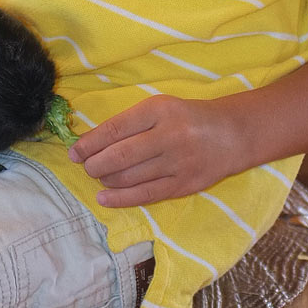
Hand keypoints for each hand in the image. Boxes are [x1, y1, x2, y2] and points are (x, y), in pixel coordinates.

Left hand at [68, 94, 236, 207]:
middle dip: (95, 164)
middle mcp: (169, 136)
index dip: (90, 143)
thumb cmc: (187, 118)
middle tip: (86, 166)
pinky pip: (146, 195)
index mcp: (159, 110)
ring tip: (100, 176)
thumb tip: (90, 143)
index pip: (115, 129)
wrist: (232, 134)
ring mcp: (177, 163)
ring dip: (106, 179)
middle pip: (120, 155)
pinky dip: (120, 199)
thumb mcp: (159, 108)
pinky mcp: (184, 185)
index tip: (74, 151)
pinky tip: (104, 198)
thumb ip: (128, 123)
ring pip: (130, 177)